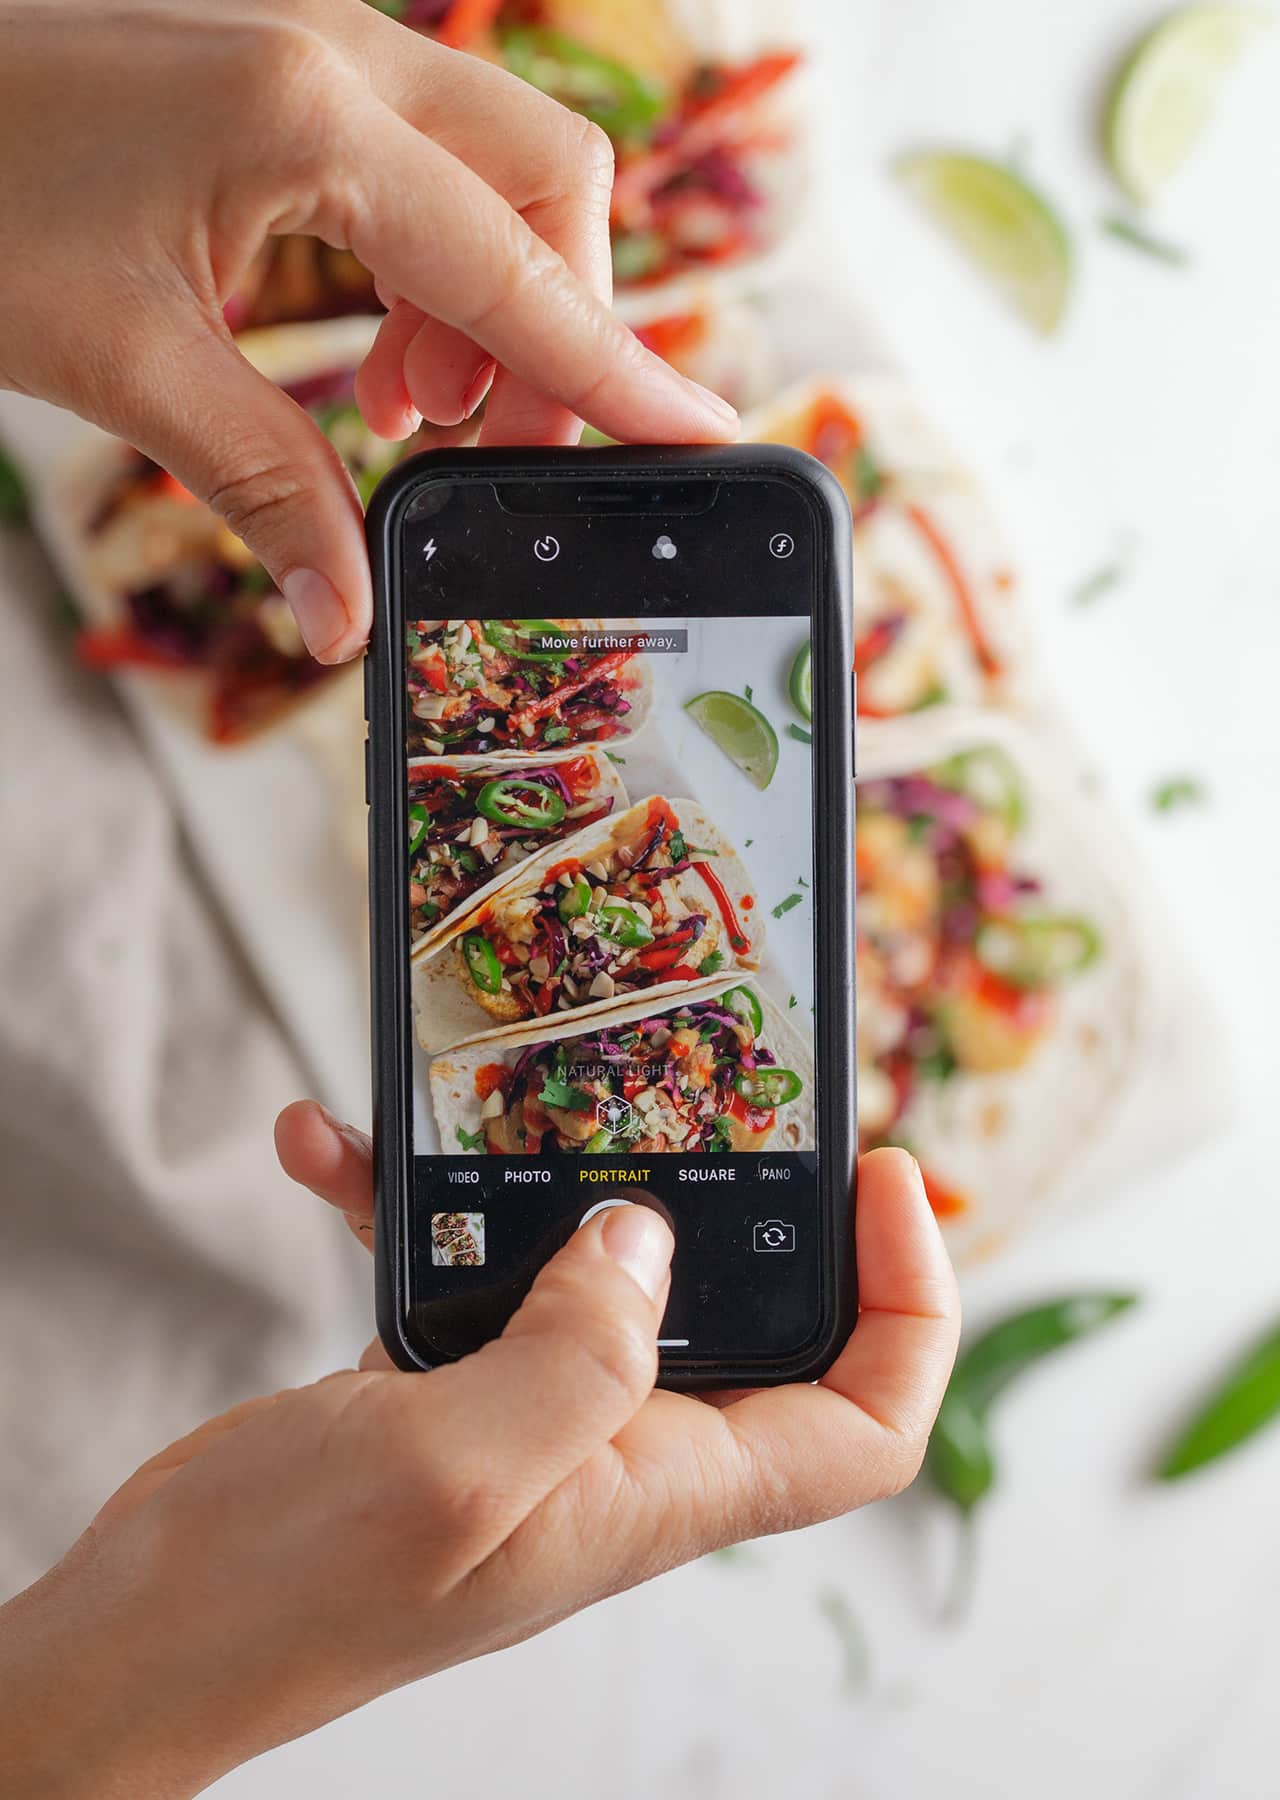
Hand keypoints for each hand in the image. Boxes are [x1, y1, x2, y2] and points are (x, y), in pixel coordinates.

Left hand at [0, 0, 736, 662]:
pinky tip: (373, 352)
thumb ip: (266, 488)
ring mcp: (313, 43)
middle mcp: (337, 49)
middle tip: (491, 449)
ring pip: (495, 168)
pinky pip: (423, 160)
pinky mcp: (283, 65)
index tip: (701, 437)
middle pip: (551, 182)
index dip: (619, 372)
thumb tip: (347, 613)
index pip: (522, 269)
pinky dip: (432, 266)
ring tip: (412, 411)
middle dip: (558, 325)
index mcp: (310, 117)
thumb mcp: (121, 367)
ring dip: (491, 302)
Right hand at [0, 1109, 957, 1797]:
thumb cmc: (295, 1595)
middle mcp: (619, 1446)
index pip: (864, 1424)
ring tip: (493, 1099)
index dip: (912, 1306)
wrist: (155, 1630)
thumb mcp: (454, 1473)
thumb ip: (578, 1355)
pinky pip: (473, 1261)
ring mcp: (535, 1408)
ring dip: (551, 1176)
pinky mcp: (453, 1377)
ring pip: (606, 1268)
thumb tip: (647, 1240)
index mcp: (660, 1489)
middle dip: (753, 1200)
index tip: (886, 1181)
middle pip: (756, 1317)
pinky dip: (415, 1204)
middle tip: (726, 1089)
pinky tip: (335, 1152)